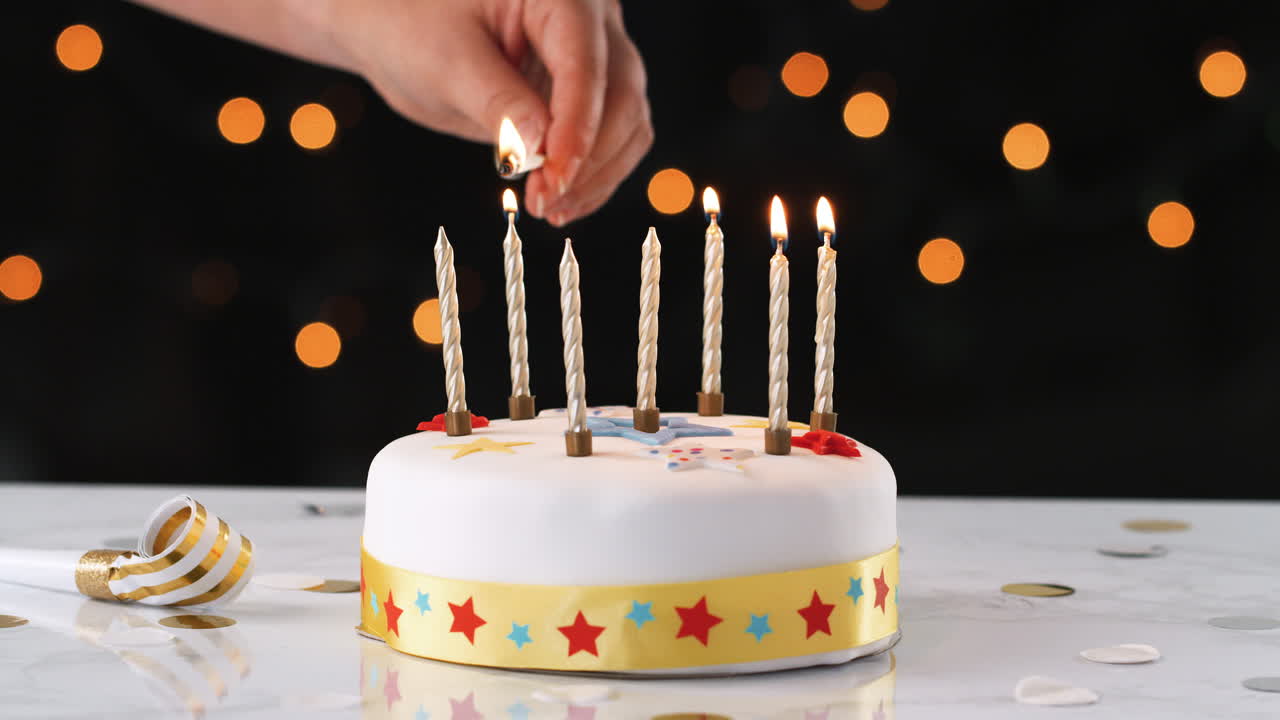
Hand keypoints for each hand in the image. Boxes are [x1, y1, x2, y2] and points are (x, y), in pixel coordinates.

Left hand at [329, 0, 653, 224]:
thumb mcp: (446, 62)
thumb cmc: (413, 24)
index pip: (585, 63)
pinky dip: (594, 173)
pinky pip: (614, 135)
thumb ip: (497, 102)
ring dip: (598, 173)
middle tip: (547, 200)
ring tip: (552, 207)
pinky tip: (561, 198)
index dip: (576, 127)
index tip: (555, 176)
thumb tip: (538, 147)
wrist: (399, 28)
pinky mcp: (587, 91)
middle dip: (589, 156)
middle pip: (620, 94)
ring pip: (629, 119)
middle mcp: (590, 19)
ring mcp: (594, 55)